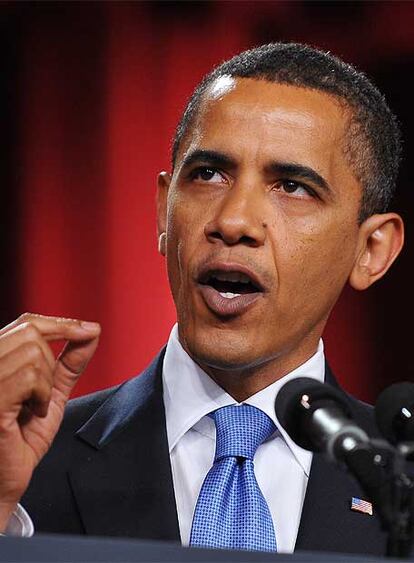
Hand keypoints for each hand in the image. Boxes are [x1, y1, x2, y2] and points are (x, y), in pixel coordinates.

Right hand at [0, 313, 100, 529]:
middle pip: (32, 332)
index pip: (27, 322)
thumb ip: (68, 362)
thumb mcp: (51, 393)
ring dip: (46, 384)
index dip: (61, 323)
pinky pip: (29, 377)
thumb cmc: (19, 442)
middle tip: (45, 393)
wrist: (2, 483)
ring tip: (33, 408)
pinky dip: (41, 395)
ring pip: (33, 353)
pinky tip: (30, 414)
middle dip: (51, 362)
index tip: (89, 330)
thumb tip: (91, 332)